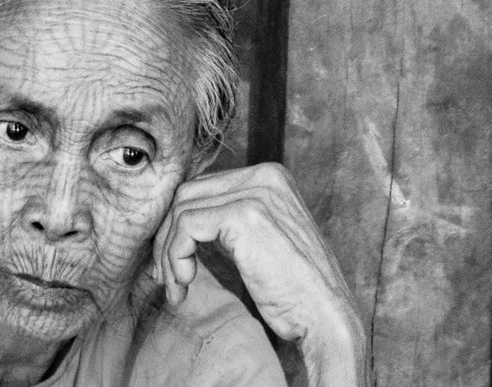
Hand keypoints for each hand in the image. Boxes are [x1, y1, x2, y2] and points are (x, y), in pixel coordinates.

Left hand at [153, 163, 365, 386]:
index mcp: (271, 176)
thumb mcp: (261, 241)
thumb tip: (179, 224)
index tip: (172, 262)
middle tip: (165, 276)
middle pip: (189, 193)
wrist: (326, 316)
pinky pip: (186, 225)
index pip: (204, 187)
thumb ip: (230, 222)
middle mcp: (265, 175)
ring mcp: (256, 192)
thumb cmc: (295, 290)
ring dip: (169, 252)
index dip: (179, 225)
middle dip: (168, 236)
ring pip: (182, 209)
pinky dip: (175, 256)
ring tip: (177, 287)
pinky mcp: (244, 214)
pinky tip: (186, 283)